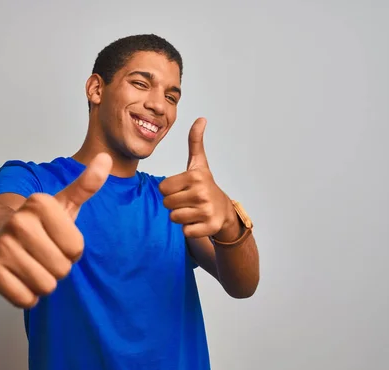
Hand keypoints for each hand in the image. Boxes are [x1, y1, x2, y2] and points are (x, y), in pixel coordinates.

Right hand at [0, 153, 112, 307]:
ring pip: (45, 286)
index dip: (70, 250)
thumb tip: (106, 159)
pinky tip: (17, 277)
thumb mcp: (63, 204)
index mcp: (39, 203)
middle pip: (62, 269)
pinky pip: (26, 299)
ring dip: (42, 282)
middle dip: (56, 268)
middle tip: (40, 254)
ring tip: (30, 265)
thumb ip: (86, 185)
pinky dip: (26, 295)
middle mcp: (18, 222)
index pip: (77, 249)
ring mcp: (1, 245)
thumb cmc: (36, 224)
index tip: (54, 239)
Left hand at [159, 118, 237, 238]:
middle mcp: (201, 193)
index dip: (170, 190)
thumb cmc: (205, 185)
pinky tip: (198, 222)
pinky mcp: (209, 227)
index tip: (183, 188)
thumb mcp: (199, 163)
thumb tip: (201, 118)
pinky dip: (189, 229)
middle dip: (174, 204)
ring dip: (180, 217)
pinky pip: (184, 232)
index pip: (163, 188)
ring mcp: (206, 211)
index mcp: (195, 177)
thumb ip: (195, 141)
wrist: (225, 211)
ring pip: (174, 218)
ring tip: (193, 210)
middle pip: (166, 204)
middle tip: (188, 200)